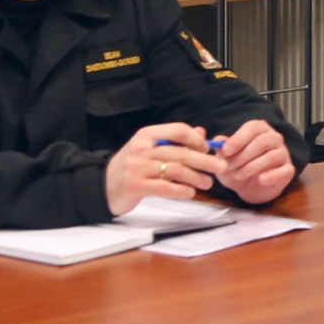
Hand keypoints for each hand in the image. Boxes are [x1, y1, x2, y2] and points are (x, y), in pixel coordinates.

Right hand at [105, 125, 227, 215]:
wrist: (103, 186)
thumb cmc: (132, 166)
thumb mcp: (149, 148)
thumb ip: (174, 140)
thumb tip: (201, 132)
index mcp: (146, 135)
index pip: (177, 130)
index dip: (196, 139)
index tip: (208, 149)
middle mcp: (142, 149)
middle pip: (180, 152)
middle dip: (204, 160)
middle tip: (220, 168)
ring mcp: (137, 168)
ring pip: (176, 170)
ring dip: (196, 177)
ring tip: (208, 183)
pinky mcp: (136, 186)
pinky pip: (165, 187)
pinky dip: (181, 190)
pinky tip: (190, 192)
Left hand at [215, 120, 295, 204]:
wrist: (248, 187)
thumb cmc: (237, 166)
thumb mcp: (225, 158)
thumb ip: (222, 148)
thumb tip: (218, 141)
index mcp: (259, 129)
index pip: (253, 128)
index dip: (238, 139)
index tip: (225, 151)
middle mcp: (274, 138)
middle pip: (263, 141)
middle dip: (243, 156)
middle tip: (228, 168)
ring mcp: (284, 153)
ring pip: (272, 156)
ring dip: (252, 167)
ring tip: (238, 175)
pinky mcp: (288, 170)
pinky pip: (285, 170)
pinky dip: (272, 176)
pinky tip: (260, 180)